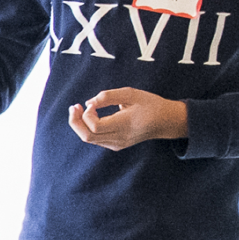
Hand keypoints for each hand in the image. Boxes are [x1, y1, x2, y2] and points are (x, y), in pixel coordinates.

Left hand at [67, 88, 188, 148]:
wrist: (165, 122)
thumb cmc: (149, 104)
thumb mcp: (131, 93)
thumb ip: (108, 96)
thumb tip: (88, 103)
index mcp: (125, 124)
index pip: (96, 127)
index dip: (87, 115)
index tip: (92, 104)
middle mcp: (120, 138)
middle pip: (87, 136)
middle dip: (75, 121)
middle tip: (73, 107)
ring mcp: (118, 144)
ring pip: (89, 139)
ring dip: (79, 124)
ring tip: (77, 109)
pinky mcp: (116, 145)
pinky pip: (95, 139)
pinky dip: (87, 128)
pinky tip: (88, 116)